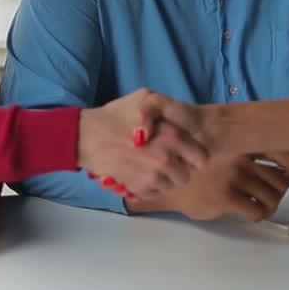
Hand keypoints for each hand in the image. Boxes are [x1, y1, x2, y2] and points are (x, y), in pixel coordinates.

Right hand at [78, 89, 208, 198]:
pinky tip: (140, 172)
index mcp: (172, 137)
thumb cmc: (116, 115)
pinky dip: (150, 186)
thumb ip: (165, 108)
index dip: (194, 155)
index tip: (185, 152)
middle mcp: (165, 160)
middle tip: (165, 158)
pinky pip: (155, 193)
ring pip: (171, 186)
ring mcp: (152, 177)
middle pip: (187, 175)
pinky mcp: (138, 189)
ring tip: (150, 164)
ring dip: (165, 178)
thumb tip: (175, 132)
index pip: (201, 158)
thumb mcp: (145, 96)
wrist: (87, 137)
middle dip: (180, 168)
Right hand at [126, 154, 288, 221]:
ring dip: (272, 205)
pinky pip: (258, 210)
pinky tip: (251, 213)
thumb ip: (253, 153)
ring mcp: (234, 177)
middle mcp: (240, 157)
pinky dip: (260, 215)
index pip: (284, 151)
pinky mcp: (227, 197)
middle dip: (281, 190)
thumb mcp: (228, 152)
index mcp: (242, 143)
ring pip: (273, 196)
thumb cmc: (203, 169)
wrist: (171, 182)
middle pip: (281, 178)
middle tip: (273, 194)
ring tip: (262, 205)